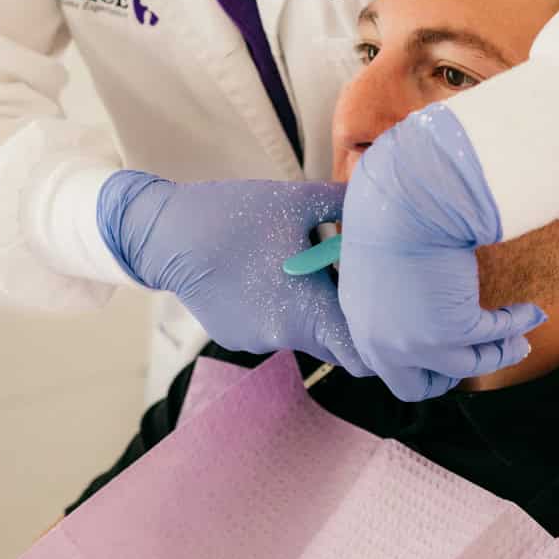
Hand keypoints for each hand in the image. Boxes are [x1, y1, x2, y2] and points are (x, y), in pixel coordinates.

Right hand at [97, 172, 367, 369]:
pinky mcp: (235, 334)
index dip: (384, 345)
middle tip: (359, 283)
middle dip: (351, 321)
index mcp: (305, 314)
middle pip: (337, 346)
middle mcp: (283, 338)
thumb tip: (380, 203)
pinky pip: (275, 326)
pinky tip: (272, 272)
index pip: (363, 358)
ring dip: (316, 309)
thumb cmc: (233, 217)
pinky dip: (284, 307)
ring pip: (305, 334)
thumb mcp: (297, 200)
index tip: (394, 318)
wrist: (164, 234)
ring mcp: (256, 341)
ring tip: (311, 266)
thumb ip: (345, 205)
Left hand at [337, 103, 546, 400]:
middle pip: (417, 388)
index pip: (381, 367)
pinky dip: (517, 325)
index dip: (416, 364)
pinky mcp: (451, 332)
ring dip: (499, 353)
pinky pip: (493, 339)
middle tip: (476, 356)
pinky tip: (531, 312)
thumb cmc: (391, 210)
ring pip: (467, 367)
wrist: (405, 198)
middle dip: (449, 376)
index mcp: (358, 322)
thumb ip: (388, 290)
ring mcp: (416, 344)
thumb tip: (418, 295)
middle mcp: (382, 343)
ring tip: (520, 340)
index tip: (441, 353)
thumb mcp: (376, 260)